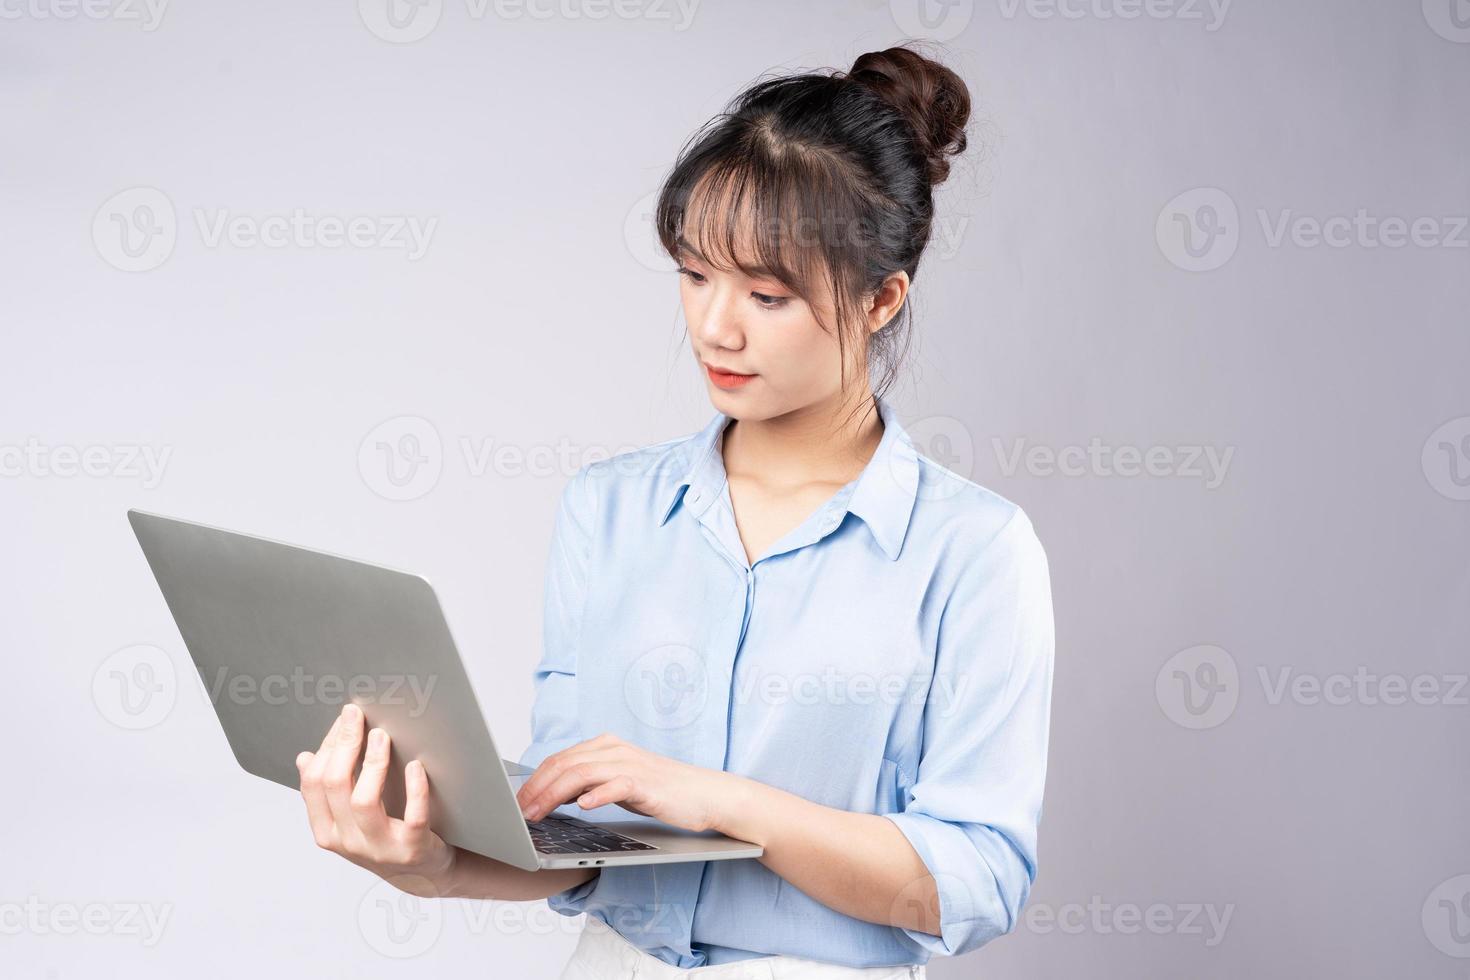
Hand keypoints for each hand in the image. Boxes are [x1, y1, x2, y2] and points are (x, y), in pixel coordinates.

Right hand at [296, 703, 455, 896]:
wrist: (422, 873)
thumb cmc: (385, 836)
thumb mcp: (349, 819)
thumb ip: (328, 792)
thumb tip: (305, 758)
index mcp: (327, 831)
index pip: (314, 784)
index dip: (326, 747)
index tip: (342, 719)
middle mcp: (348, 842)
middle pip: (335, 786)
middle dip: (344, 745)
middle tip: (357, 716)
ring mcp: (380, 848)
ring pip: (364, 801)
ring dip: (372, 763)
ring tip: (381, 735)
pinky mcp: (412, 849)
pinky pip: (412, 817)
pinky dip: (415, 789)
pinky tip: (416, 766)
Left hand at [516, 733, 740, 832]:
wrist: (704, 794)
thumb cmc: (660, 791)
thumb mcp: (617, 783)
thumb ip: (590, 783)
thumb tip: (555, 795)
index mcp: (605, 746)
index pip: (559, 760)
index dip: (533, 781)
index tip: (515, 803)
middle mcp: (614, 749)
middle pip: (564, 765)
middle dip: (536, 789)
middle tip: (518, 813)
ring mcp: (630, 764)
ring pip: (581, 774)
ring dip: (553, 795)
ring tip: (537, 814)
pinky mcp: (646, 782)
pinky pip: (615, 785)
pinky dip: (596, 795)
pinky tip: (582, 807)